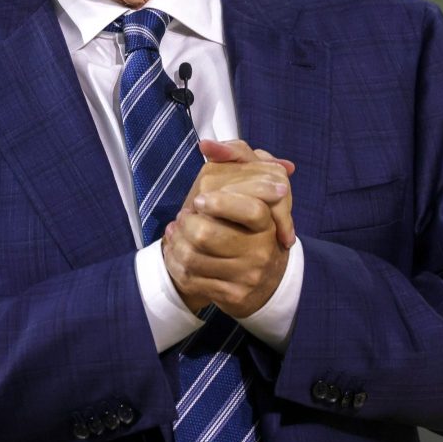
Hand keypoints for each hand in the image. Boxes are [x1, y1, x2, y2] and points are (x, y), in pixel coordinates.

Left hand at [161, 139, 295, 317]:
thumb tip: (207, 145)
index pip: (251, 209)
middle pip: (207, 234)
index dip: (220, 203)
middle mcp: (263, 249)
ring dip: (176, 243)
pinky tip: (174, 253)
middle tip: (182, 217)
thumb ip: (234, 154)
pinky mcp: (234, 296)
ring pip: (193, 258)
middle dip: (185, 224)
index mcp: (268, 220)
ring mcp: (249, 275)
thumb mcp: (250, 182)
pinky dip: (176, 265)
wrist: (260, 276)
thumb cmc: (249, 220)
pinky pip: (193, 280)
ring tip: (175, 232)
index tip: (199, 199)